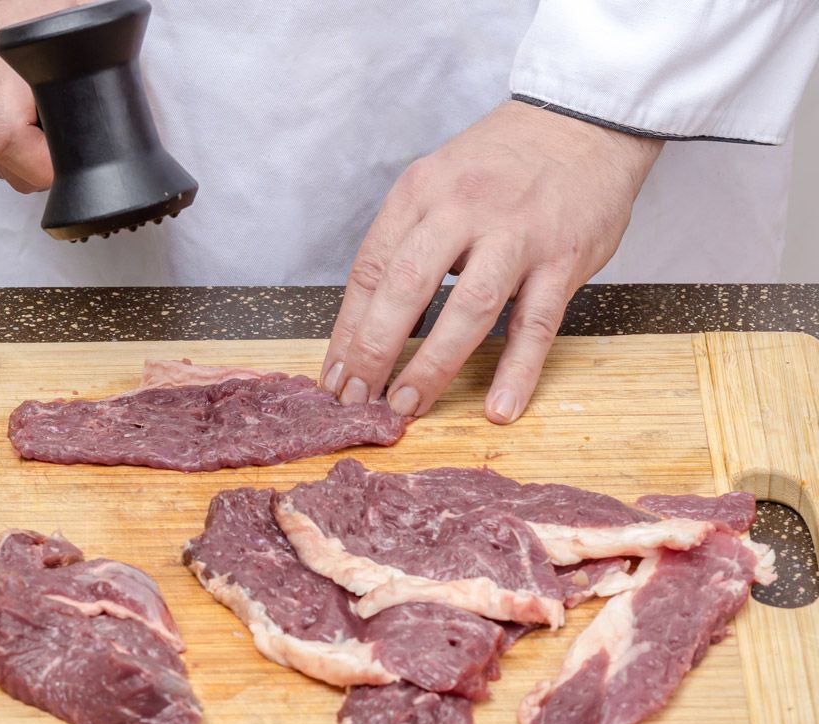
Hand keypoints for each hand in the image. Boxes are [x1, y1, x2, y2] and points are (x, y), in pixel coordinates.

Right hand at [0, 0, 85, 191]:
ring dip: (26, 159)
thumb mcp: (65, 18)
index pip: (9, 141)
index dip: (47, 162)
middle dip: (45, 166)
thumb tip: (127, 98)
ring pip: (0, 171)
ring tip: (34, 117)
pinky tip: (15, 120)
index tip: (73, 155)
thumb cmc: (16, 5)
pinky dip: (7, 154)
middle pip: (11, 169)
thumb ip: (94, 58)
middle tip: (62, 133)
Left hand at [321, 100, 662, 422]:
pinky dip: (517, 371)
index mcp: (421, 191)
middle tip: (357, 398)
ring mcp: (516, 235)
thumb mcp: (438, 180)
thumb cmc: (501, 162)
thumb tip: (372, 318)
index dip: (347, 329)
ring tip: (407, 407)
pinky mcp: (563, 259)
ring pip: (470, 309)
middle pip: (406, 287)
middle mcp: (462, 209)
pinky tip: (498, 409)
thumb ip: (407, 240)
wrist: (582, 121)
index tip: (334, 374)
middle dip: (375, 350)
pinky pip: (536, 324)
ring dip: (433, 364)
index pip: (370, 269)